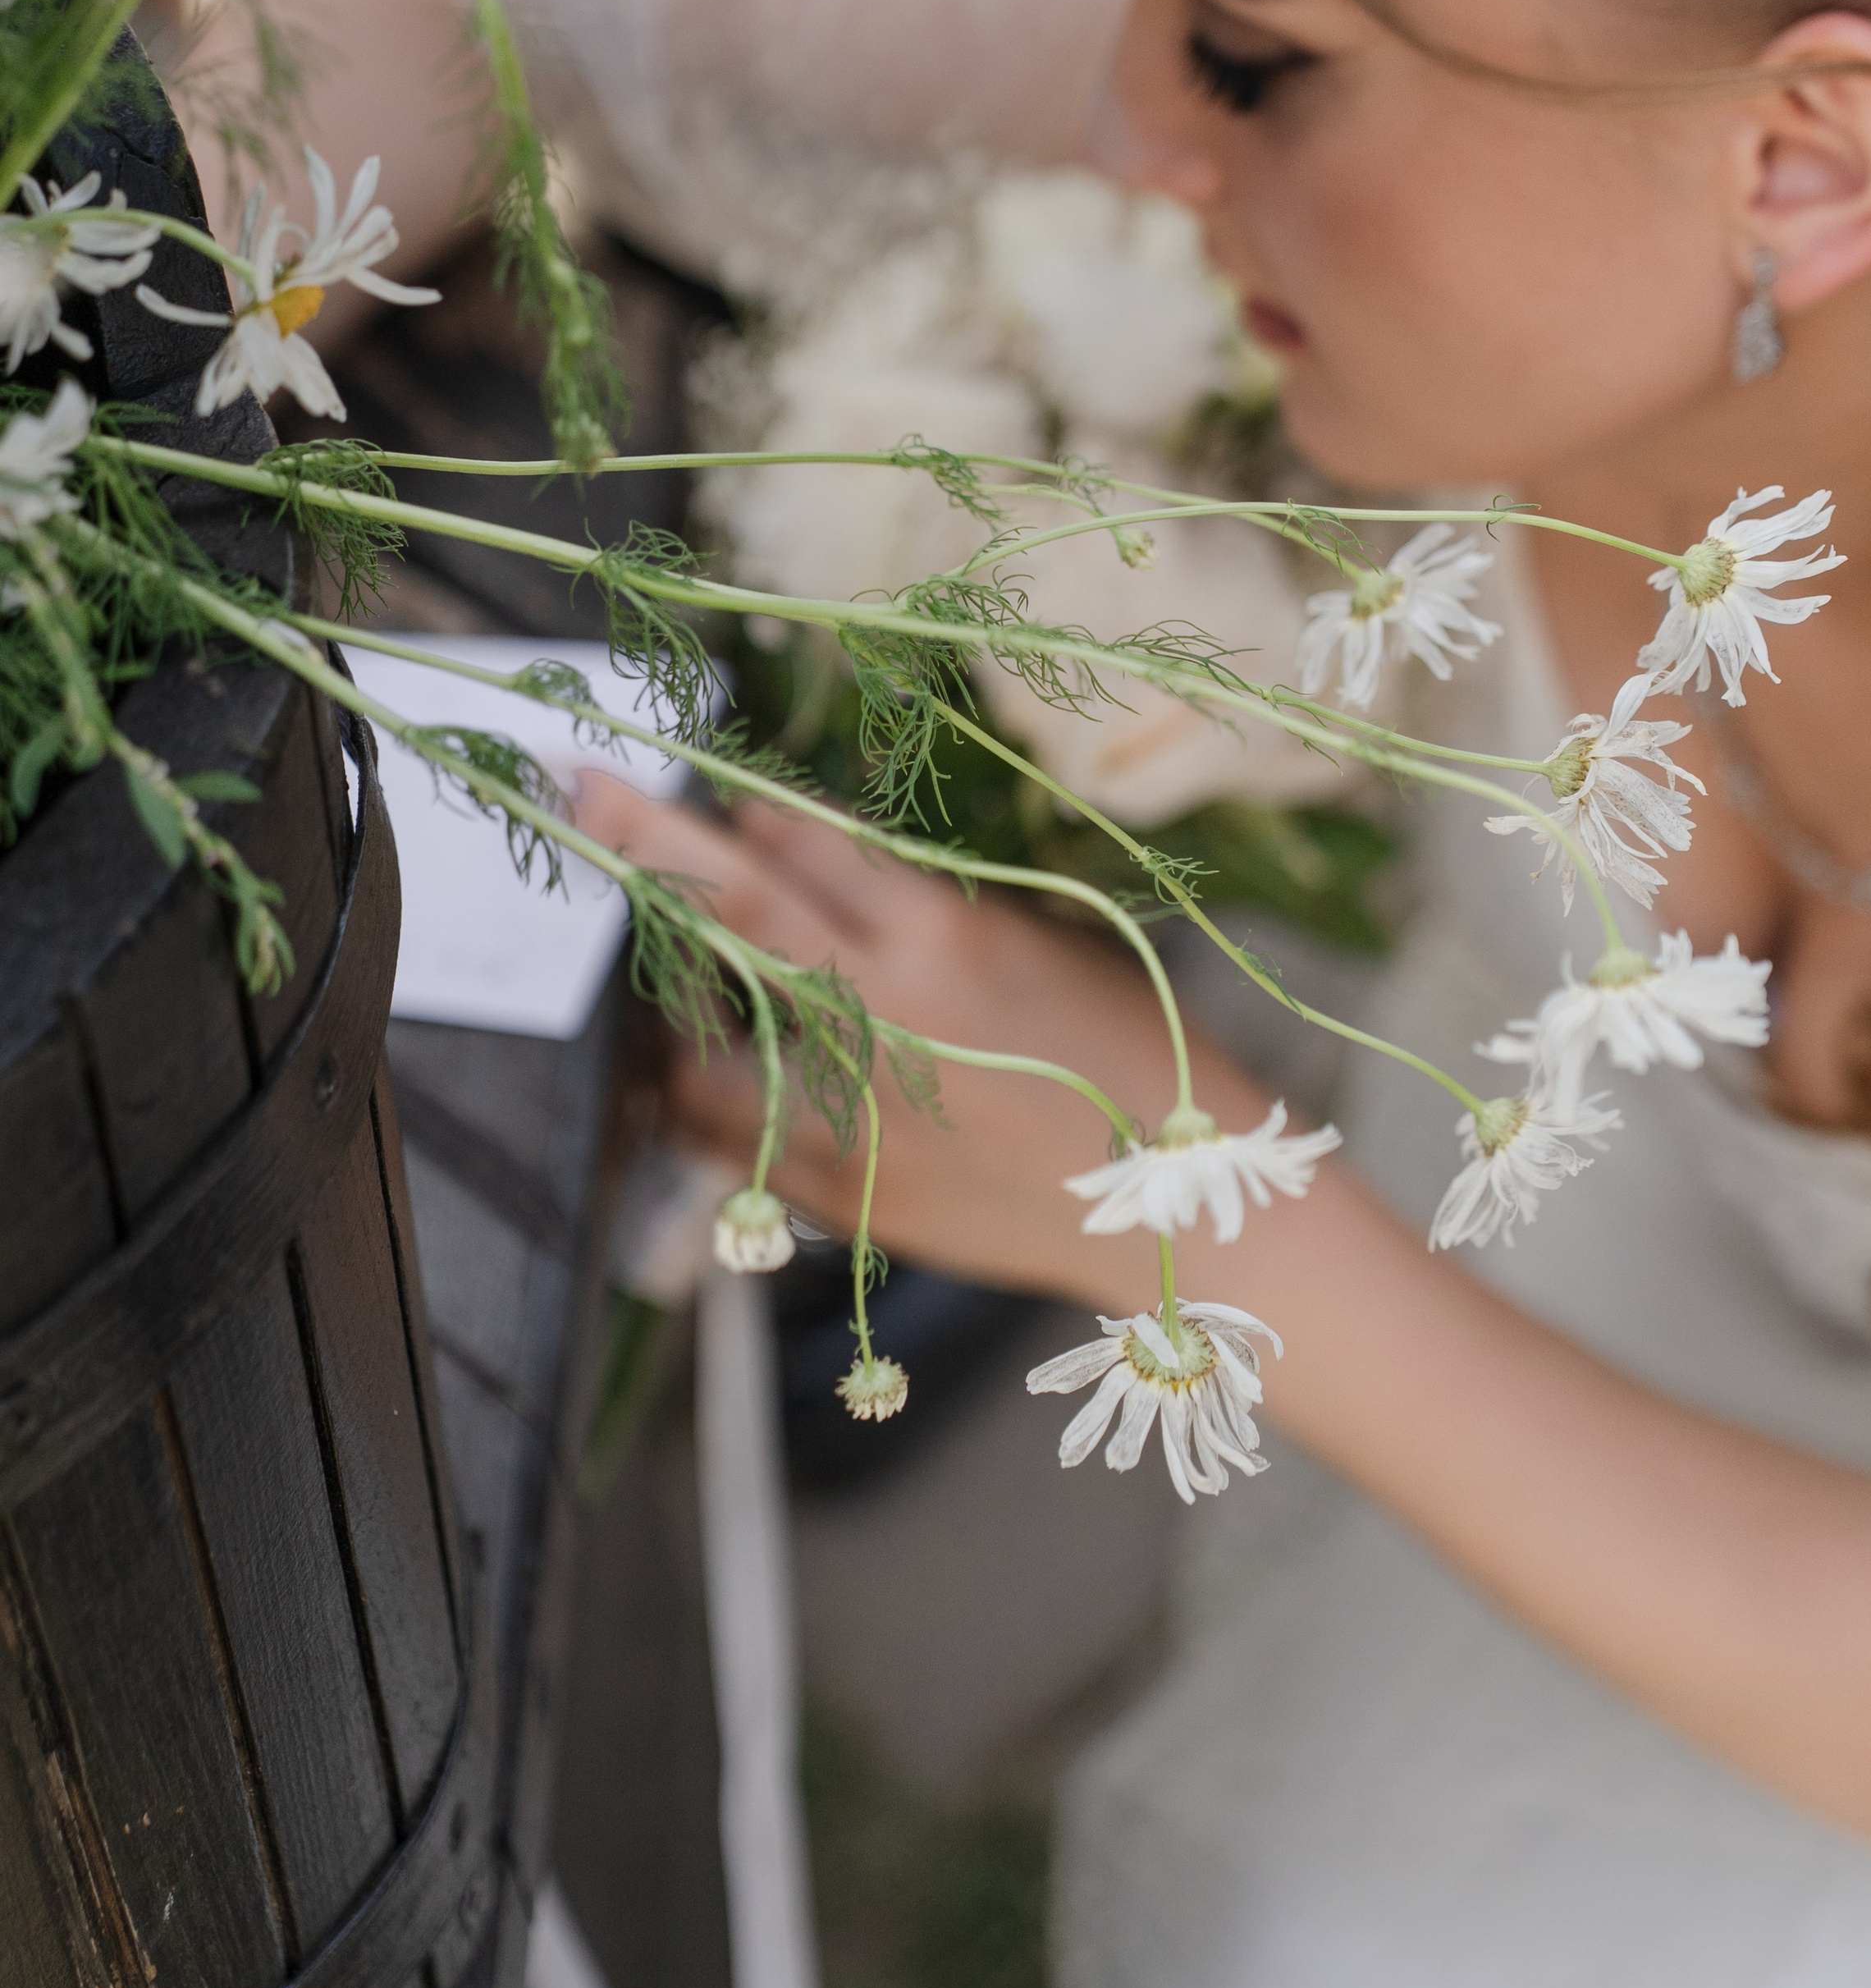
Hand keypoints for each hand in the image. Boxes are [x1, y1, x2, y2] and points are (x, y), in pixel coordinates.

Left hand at [570, 773, 1258, 1306]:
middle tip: (578, 790)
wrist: (1176, 1208)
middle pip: (737, 906)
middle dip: (649, 839)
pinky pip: (731, 1141)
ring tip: (649, 979)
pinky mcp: (845, 1193)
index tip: (691, 780)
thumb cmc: (1132, 1055)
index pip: (805, 842)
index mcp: (942, 938)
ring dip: (667, 998)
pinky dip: (696, 1102)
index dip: (741, 803)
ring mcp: (854, 1113)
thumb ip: (923, 907)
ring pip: (706, 1042)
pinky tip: (679, 1081)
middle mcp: (884, 1016)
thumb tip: (823, 861)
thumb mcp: (1038, 945)